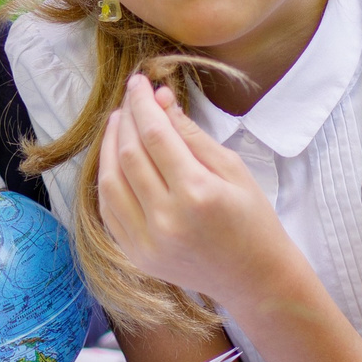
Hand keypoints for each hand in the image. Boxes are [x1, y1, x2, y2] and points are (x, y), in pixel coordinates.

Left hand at [95, 75, 297, 306]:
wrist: (255, 279)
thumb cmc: (252, 219)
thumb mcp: (232, 168)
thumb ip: (191, 134)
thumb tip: (160, 99)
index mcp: (196, 194)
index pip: (155, 135)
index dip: (142, 103)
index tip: (139, 82)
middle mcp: (166, 219)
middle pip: (129, 154)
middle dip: (126, 118)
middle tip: (130, 98)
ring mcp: (147, 242)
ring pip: (111, 181)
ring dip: (109, 145)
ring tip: (119, 122)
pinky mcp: (136, 255)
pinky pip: (109, 209)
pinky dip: (107, 179)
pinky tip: (114, 158)